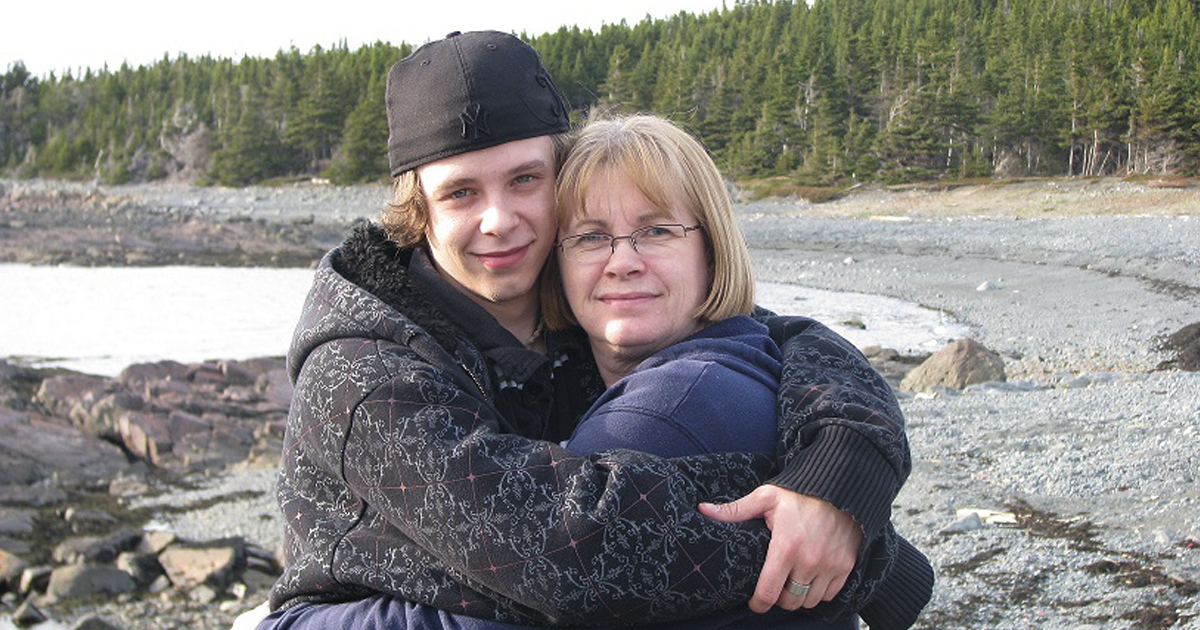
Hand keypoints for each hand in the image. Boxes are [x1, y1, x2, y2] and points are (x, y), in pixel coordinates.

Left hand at [699, 485, 862, 611]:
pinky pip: (829, 594)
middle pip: (789, 602)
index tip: (754, 601)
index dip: (758, 603)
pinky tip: (810, 578)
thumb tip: (703, 510)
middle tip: (773, 586)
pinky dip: (818, 592)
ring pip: (809, 601)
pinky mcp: (846, 566)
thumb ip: (735, 510)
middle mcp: (809, 560)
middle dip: (778, 599)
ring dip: (798, 596)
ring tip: (791, 581)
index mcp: (786, 546)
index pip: (768, 592)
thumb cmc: (800, 493)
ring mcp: (830, 565)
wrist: (840, 486)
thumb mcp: (765, 497)